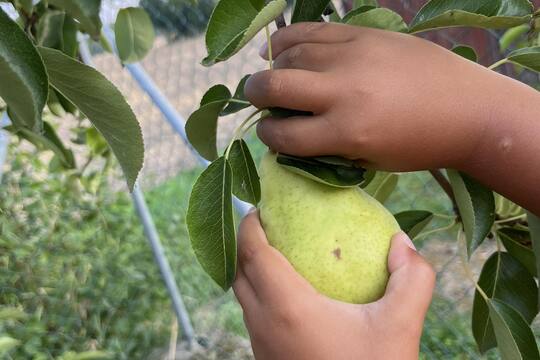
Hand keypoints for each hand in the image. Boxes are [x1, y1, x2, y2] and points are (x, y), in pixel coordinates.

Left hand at [233, 211, 435, 359]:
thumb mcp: (400, 327)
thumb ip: (412, 279)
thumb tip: (403, 241)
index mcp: (286, 306)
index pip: (252, 252)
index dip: (250, 224)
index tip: (260, 206)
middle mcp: (262, 324)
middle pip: (238, 271)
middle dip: (245, 242)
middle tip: (267, 223)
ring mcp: (260, 345)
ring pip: (241, 296)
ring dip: (249, 269)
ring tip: (276, 252)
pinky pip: (252, 316)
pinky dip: (259, 293)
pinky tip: (289, 294)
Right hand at [245, 22, 518, 171]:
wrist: (467, 108)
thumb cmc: (418, 145)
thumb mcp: (368, 161)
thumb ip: (325, 148)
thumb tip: (289, 133)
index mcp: (346, 133)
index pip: (283, 135)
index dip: (267, 136)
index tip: (270, 133)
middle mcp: (343, 93)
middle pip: (274, 86)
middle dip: (255, 95)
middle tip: (258, 99)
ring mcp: (352, 57)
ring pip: (289, 54)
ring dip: (273, 68)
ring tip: (276, 76)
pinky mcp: (362, 34)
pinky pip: (311, 30)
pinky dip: (287, 39)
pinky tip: (279, 48)